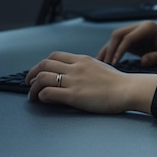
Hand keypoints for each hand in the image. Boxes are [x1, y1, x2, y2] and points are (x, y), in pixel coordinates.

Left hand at [26, 51, 156, 113]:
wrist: (127, 89)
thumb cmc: (118, 82)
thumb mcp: (100, 67)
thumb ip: (86, 67)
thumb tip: (77, 73)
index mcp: (82, 59)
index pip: (55, 56)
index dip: (43, 64)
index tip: (39, 72)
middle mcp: (76, 67)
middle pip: (45, 64)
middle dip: (32, 73)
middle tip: (29, 82)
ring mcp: (74, 80)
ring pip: (43, 77)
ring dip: (33, 87)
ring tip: (31, 95)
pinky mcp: (74, 95)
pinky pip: (49, 93)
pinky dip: (40, 96)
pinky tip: (42, 100)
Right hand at [97, 21, 156, 66]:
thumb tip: (143, 61)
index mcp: (148, 27)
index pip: (128, 37)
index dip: (120, 50)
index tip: (113, 63)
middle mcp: (140, 26)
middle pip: (118, 34)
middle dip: (110, 49)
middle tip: (104, 65)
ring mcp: (135, 31)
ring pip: (115, 38)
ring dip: (107, 50)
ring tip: (98, 65)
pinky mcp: (133, 39)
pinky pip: (118, 44)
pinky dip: (111, 52)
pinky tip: (104, 63)